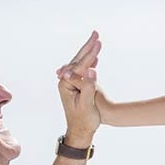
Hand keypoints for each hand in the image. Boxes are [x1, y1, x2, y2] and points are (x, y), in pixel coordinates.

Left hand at [55, 31, 101, 145]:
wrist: (80, 131)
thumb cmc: (84, 120)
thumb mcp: (87, 104)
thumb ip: (88, 87)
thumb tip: (92, 71)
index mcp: (65, 84)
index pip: (80, 65)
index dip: (90, 54)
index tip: (99, 43)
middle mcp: (65, 81)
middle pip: (78, 60)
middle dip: (88, 47)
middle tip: (96, 34)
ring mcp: (70, 83)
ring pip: (80, 63)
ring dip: (89, 52)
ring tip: (96, 41)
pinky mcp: (75, 86)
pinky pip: (83, 70)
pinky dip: (90, 62)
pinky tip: (95, 59)